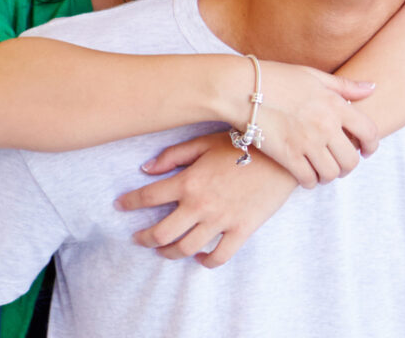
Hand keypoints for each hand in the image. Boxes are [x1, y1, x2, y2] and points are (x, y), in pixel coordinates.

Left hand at [117, 133, 297, 266]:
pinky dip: (205, 261)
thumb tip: (146, 168)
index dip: (130, 203)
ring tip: (164, 251)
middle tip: (139, 238)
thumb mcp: (206, 142)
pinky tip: (200, 257)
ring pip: (185, 248)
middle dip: (145, 238)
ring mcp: (221, 220)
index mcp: (189, 180)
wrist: (284, 154)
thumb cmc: (244, 142)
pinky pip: (219, 256)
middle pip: (162, 232)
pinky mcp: (241, 230)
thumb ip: (174, 155)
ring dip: (169, 253)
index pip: (149, 196)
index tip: (120, 206)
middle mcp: (200, 204)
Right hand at [242, 60, 380, 186]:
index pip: (369, 132)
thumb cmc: (277, 78)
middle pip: (351, 160)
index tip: (367, 150)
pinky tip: (306, 175)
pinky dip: (311, 181)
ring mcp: (306, 143)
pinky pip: (308, 179)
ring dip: (330, 175)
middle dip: (349, 165)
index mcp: (335, 104)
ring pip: (331, 173)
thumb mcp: (314, 76)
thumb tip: (373, 87)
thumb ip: (345, 86)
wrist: (241, 89)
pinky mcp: (287, 156)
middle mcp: (325, 126)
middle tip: (341, 164)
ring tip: (324, 170)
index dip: (372, 145)